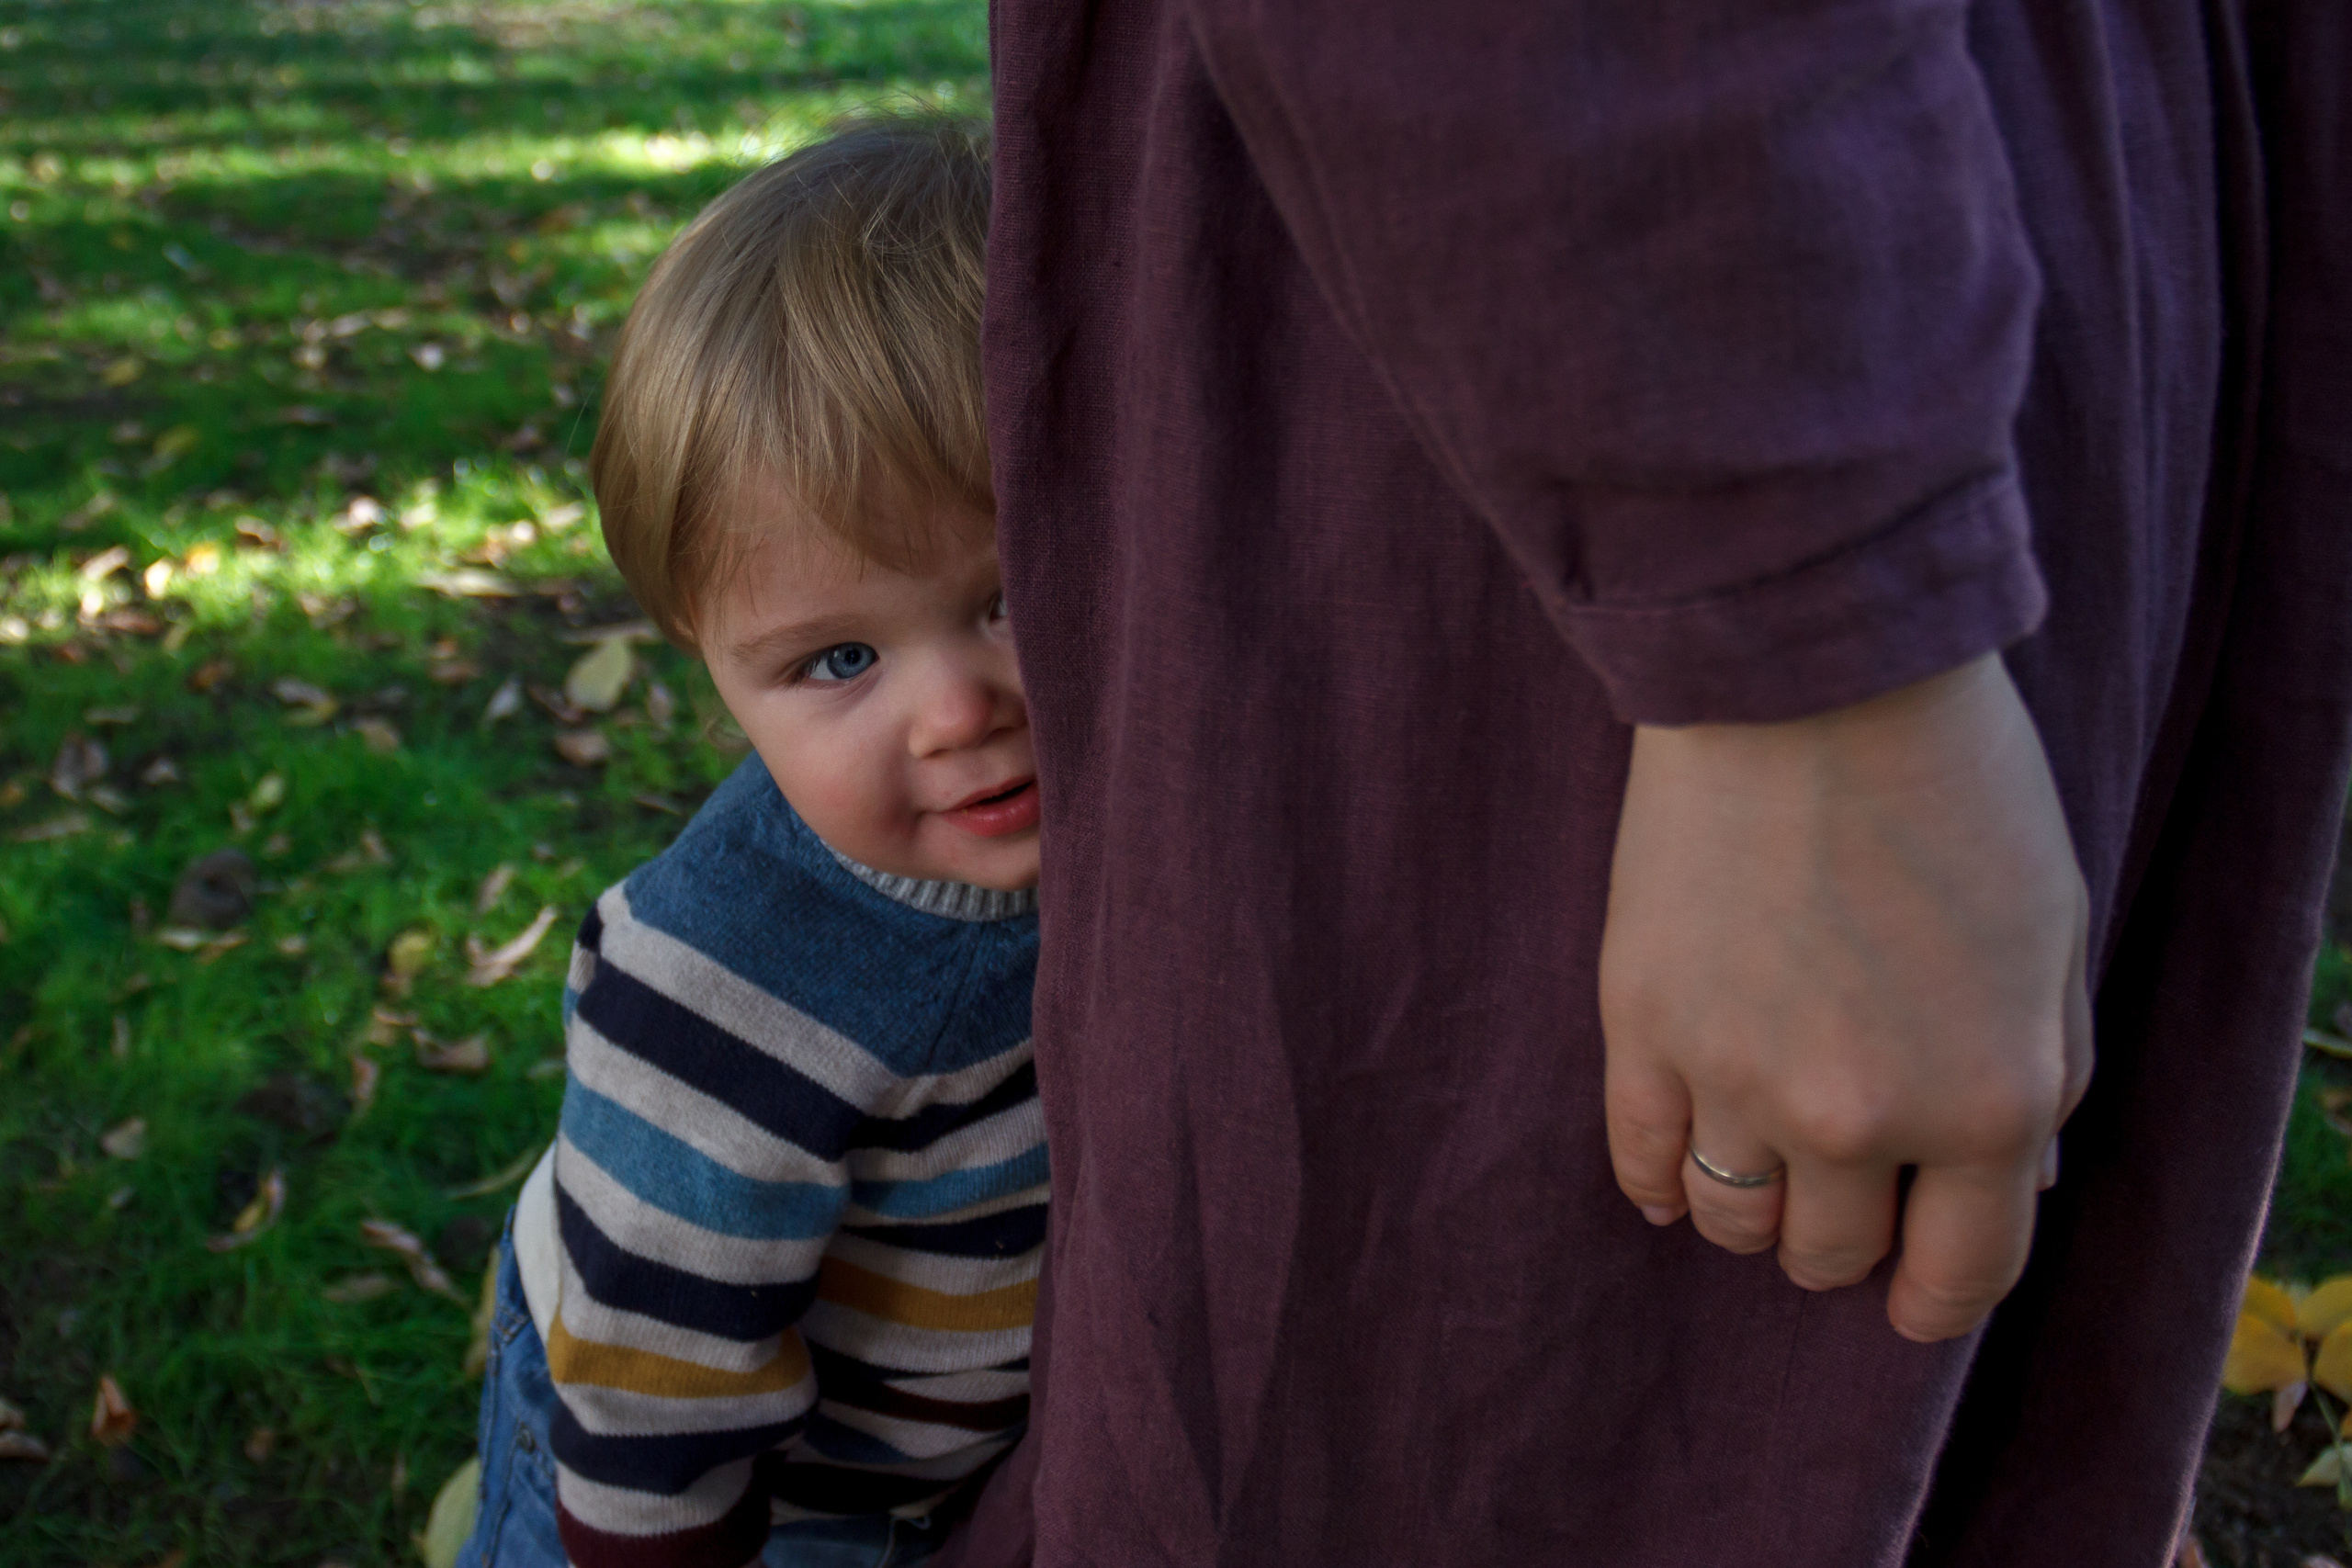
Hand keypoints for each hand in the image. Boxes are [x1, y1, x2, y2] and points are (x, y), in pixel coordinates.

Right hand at [1599, 654, 2091, 1341]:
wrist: (1807, 678)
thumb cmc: (1953, 784)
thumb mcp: (2055, 932)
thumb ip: (2048, 1071)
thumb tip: (2016, 1178)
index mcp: (1987, 1101)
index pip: (1959, 1272)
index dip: (1936, 1296)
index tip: (1914, 1293)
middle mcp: (1859, 1117)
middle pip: (1830, 1255)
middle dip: (1844, 1235)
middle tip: (1840, 1185)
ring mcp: (1737, 1079)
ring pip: (1732, 1222)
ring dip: (1752, 1210)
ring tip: (1759, 1158)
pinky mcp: (1640, 1029)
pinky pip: (1641, 1161)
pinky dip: (1660, 1182)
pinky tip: (1676, 1169)